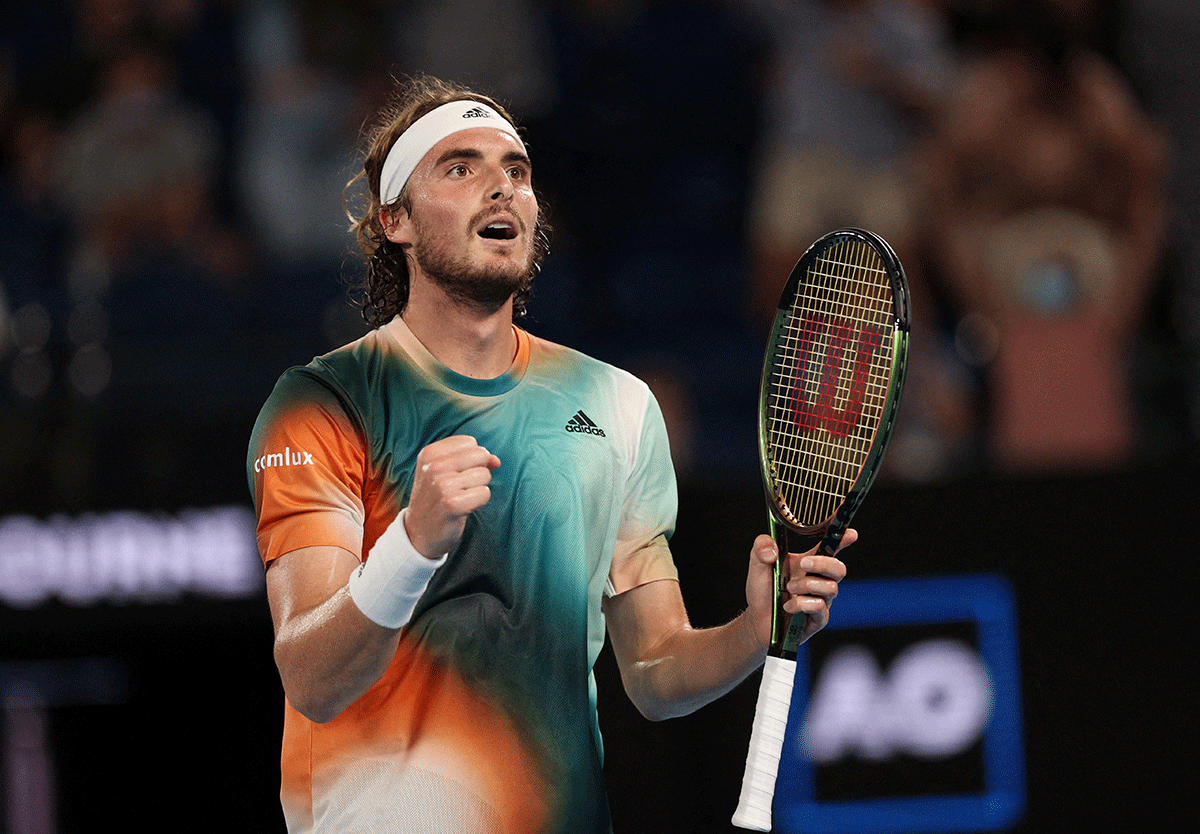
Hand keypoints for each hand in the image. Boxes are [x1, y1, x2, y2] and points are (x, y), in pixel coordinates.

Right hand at [404, 435, 500, 558]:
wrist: (419, 533)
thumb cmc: (436, 498)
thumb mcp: (443, 471)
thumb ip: (471, 458)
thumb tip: (496, 461)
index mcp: (429, 453)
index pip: (470, 442)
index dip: (472, 459)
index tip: (459, 474)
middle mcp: (434, 466)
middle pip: (481, 455)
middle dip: (479, 471)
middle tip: (461, 487)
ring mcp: (442, 485)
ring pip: (485, 475)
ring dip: (478, 489)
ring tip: (461, 498)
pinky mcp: (453, 504)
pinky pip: (485, 493)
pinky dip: (479, 502)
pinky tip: (464, 508)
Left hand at [746, 530, 852, 648]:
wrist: (756, 620)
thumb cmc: (762, 591)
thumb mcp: (757, 563)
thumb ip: (761, 547)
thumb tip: (772, 549)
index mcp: (808, 564)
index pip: (830, 548)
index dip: (842, 539)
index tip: (851, 533)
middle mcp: (818, 581)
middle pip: (839, 569)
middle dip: (824, 563)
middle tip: (803, 563)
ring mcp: (820, 600)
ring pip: (831, 588)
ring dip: (807, 585)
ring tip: (788, 588)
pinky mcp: (818, 619)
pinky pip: (820, 608)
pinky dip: (802, 604)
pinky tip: (788, 606)